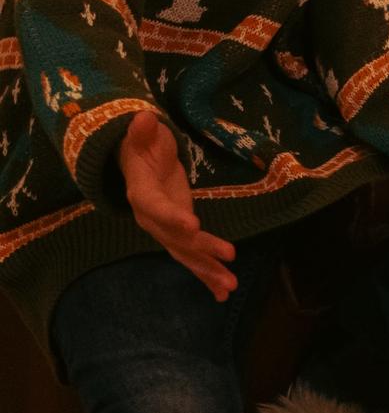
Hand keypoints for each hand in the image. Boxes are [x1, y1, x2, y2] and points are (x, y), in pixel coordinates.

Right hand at [117, 110, 237, 300]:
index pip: (156, 207)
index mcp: (142, 193)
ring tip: (230, 288)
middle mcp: (151, 218)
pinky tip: (223, 294)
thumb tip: (142, 118)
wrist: (134, 162)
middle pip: (175, 238)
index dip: (172, 217)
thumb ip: (141, 132)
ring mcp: (164, 229)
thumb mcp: (141, 136)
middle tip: (228, 263)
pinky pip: (191, 257)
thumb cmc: (141, 145)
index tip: (193, 227)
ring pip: (186, 254)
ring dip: (207, 271)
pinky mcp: (177, 234)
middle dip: (201, 253)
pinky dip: (206, 275)